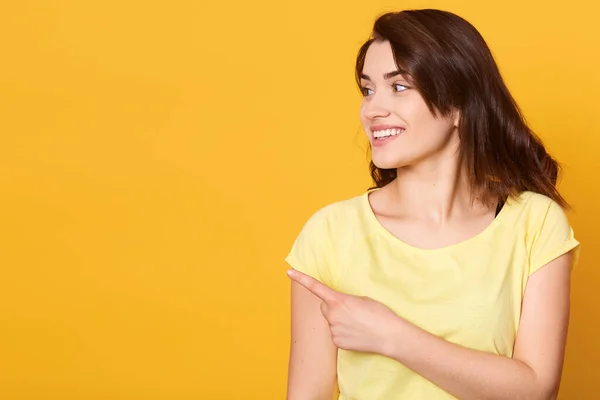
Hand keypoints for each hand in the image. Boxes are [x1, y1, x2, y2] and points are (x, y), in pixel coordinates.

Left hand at [287, 269, 402, 354]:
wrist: (390, 336)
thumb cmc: (379, 314)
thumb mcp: (362, 299)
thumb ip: (344, 300)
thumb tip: (337, 307)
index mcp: (338, 300)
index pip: (316, 287)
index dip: (301, 278)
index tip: (289, 272)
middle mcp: (332, 315)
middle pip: (324, 308)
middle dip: (333, 308)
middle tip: (351, 311)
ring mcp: (334, 330)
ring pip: (331, 322)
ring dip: (340, 321)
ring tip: (358, 324)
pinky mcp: (337, 342)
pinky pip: (336, 334)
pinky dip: (344, 333)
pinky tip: (357, 334)